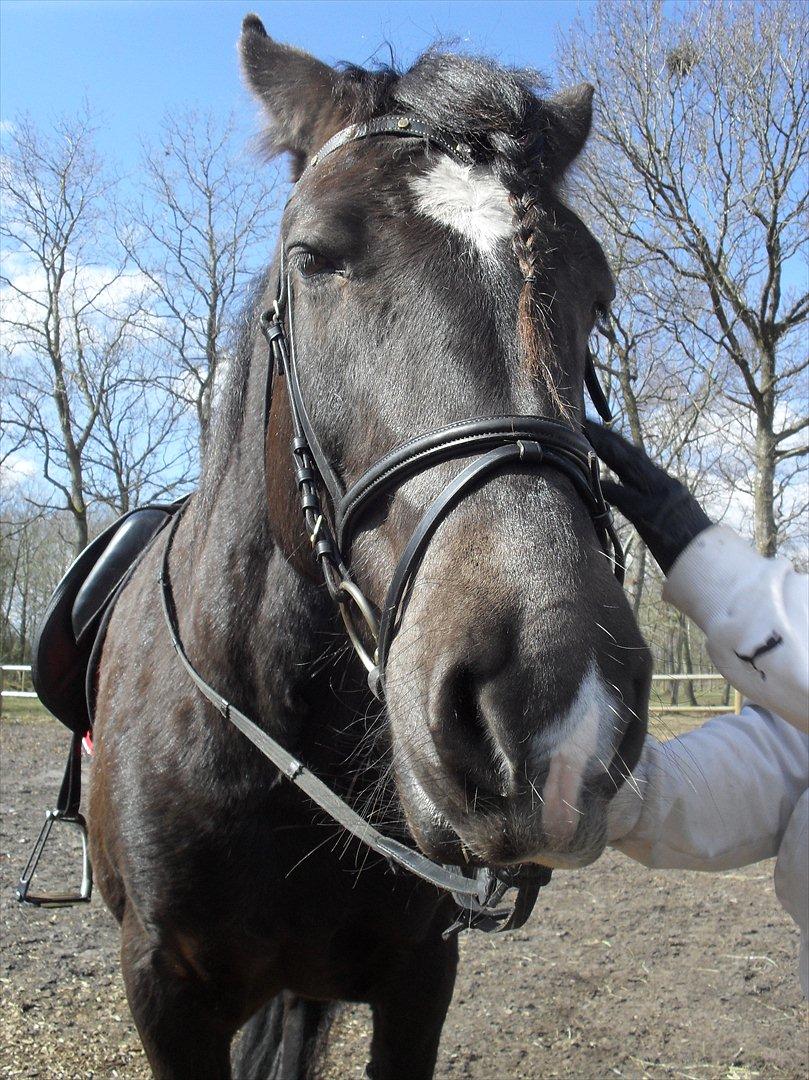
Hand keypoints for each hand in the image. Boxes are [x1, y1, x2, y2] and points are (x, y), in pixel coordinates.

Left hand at [585, 421, 710, 573]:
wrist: (709, 561)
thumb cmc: (689, 546)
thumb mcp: (673, 515)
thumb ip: (653, 502)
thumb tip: (632, 497)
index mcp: (666, 484)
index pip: (636, 456)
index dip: (615, 441)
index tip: (596, 428)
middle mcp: (663, 484)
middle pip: (629, 454)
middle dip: (605, 436)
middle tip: (582, 421)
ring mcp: (658, 498)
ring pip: (627, 466)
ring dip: (603, 449)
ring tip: (581, 436)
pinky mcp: (650, 516)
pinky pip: (625, 498)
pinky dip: (608, 487)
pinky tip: (590, 478)